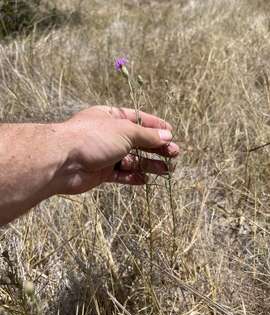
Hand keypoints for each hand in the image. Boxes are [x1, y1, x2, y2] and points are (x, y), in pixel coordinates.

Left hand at [57, 106, 179, 194]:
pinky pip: (121, 175)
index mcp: (112, 117)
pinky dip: (133, 177)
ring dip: (149, 164)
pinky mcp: (100, 172)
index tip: (171, 133)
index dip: (156, 126)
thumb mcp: (125, 131)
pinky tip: (145, 180)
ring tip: (167, 170)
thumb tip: (167, 135)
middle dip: (156, 148)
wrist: (63, 161)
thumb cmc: (94, 138)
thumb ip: (147, 135)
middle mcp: (109, 134)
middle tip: (174, 154)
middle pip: (138, 141)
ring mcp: (104, 154)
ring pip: (131, 159)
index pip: (139, 119)